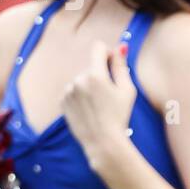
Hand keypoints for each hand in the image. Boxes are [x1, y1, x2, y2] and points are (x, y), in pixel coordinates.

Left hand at [60, 41, 137, 168]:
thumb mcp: (127, 90)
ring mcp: (67, 91)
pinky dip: (81, 96)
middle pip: (91, 67)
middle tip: (109, 96)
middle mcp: (77, 79)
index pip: (98, 48)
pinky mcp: (62, 101)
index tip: (113, 65)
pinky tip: (89, 110)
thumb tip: (120, 47)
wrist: (103, 141)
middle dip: (101, 75)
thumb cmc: (119, 116)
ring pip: (82, 79)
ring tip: (99, 105)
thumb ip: (121, 66)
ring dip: (90, 86)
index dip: (108, 54)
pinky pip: (73, 91)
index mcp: (95, 75)